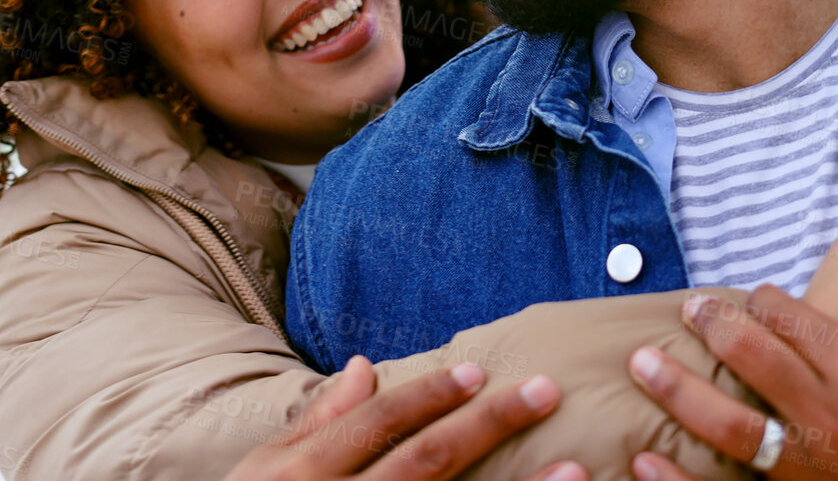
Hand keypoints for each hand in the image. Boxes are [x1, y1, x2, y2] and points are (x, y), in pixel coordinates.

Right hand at [223, 356, 583, 480]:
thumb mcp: (263, 474)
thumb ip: (316, 423)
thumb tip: (366, 367)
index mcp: (305, 474)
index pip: (378, 423)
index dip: (429, 395)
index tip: (480, 371)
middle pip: (426, 461)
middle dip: (489, 424)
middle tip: (546, 392)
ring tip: (574, 471)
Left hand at [630, 234, 837, 480]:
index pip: (790, 318)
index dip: (764, 299)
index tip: (757, 294)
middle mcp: (826, 415)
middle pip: (750, 358)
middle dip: (711, 325)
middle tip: (688, 306)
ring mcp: (808, 464)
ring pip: (727, 424)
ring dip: (679, 390)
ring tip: (643, 363)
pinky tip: (642, 464)